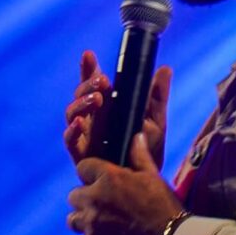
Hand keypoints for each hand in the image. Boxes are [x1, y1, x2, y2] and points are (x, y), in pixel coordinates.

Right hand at [64, 49, 171, 170]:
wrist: (146, 179)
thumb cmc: (147, 149)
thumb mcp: (156, 120)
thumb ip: (157, 97)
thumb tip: (165, 69)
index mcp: (107, 106)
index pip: (93, 84)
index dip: (88, 69)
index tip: (89, 55)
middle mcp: (92, 118)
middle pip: (80, 95)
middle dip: (87, 84)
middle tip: (102, 81)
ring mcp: (85, 135)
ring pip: (72, 114)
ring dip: (81, 103)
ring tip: (96, 99)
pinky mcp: (81, 154)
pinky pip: (70, 141)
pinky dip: (72, 130)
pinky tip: (79, 123)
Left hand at [67, 132, 181, 234]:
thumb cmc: (164, 206)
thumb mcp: (153, 177)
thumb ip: (140, 156)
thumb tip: (136, 136)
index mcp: (108, 177)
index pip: (83, 167)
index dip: (92, 174)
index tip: (101, 181)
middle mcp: (94, 198)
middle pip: (74, 195)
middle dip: (86, 199)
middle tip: (103, 205)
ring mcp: (91, 223)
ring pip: (73, 219)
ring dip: (84, 220)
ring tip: (101, 223)